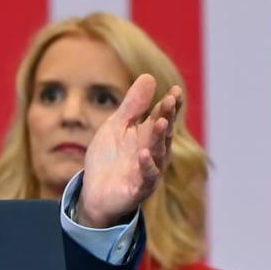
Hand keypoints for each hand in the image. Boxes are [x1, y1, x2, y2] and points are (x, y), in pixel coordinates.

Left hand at [74, 74, 181, 227]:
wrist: (95, 192)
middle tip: (170, 101)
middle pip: (162, 132)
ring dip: (159, 138)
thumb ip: (132, 106)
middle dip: (167, 117)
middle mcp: (154, 152)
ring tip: (160, 122)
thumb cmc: (109, 158)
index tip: (175, 91)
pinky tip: (144, 153)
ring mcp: (148, 171)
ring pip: (158, 153)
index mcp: (149, 136)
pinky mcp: (139, 188)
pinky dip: (146, 166)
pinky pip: (146, 177)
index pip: (163, 117)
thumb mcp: (116, 126)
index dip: (169, 105)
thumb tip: (149, 76)